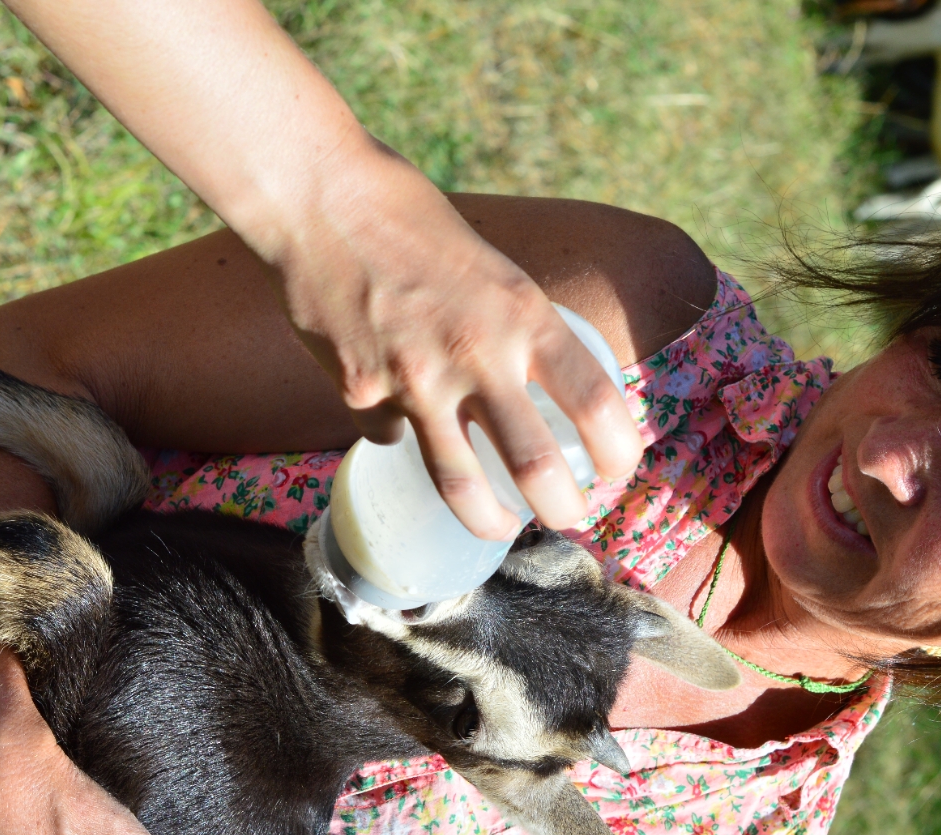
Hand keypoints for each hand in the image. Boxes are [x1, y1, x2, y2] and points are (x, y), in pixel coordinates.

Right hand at [265, 140, 642, 537]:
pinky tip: (392, 408)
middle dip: (562, 509)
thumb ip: (515, 336)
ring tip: (499, 529)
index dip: (619, 451)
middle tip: (567, 516)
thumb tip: (525, 400)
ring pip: (460, 484)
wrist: (321, 199)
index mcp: (523, 315)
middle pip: (535, 467)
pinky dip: (397, 430)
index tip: (618, 469)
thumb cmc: (415, 226)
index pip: (595, 402)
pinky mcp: (360, 393)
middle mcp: (476, 353)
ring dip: (488, 521)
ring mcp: (414, 379)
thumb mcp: (495, 272)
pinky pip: (388, 433)